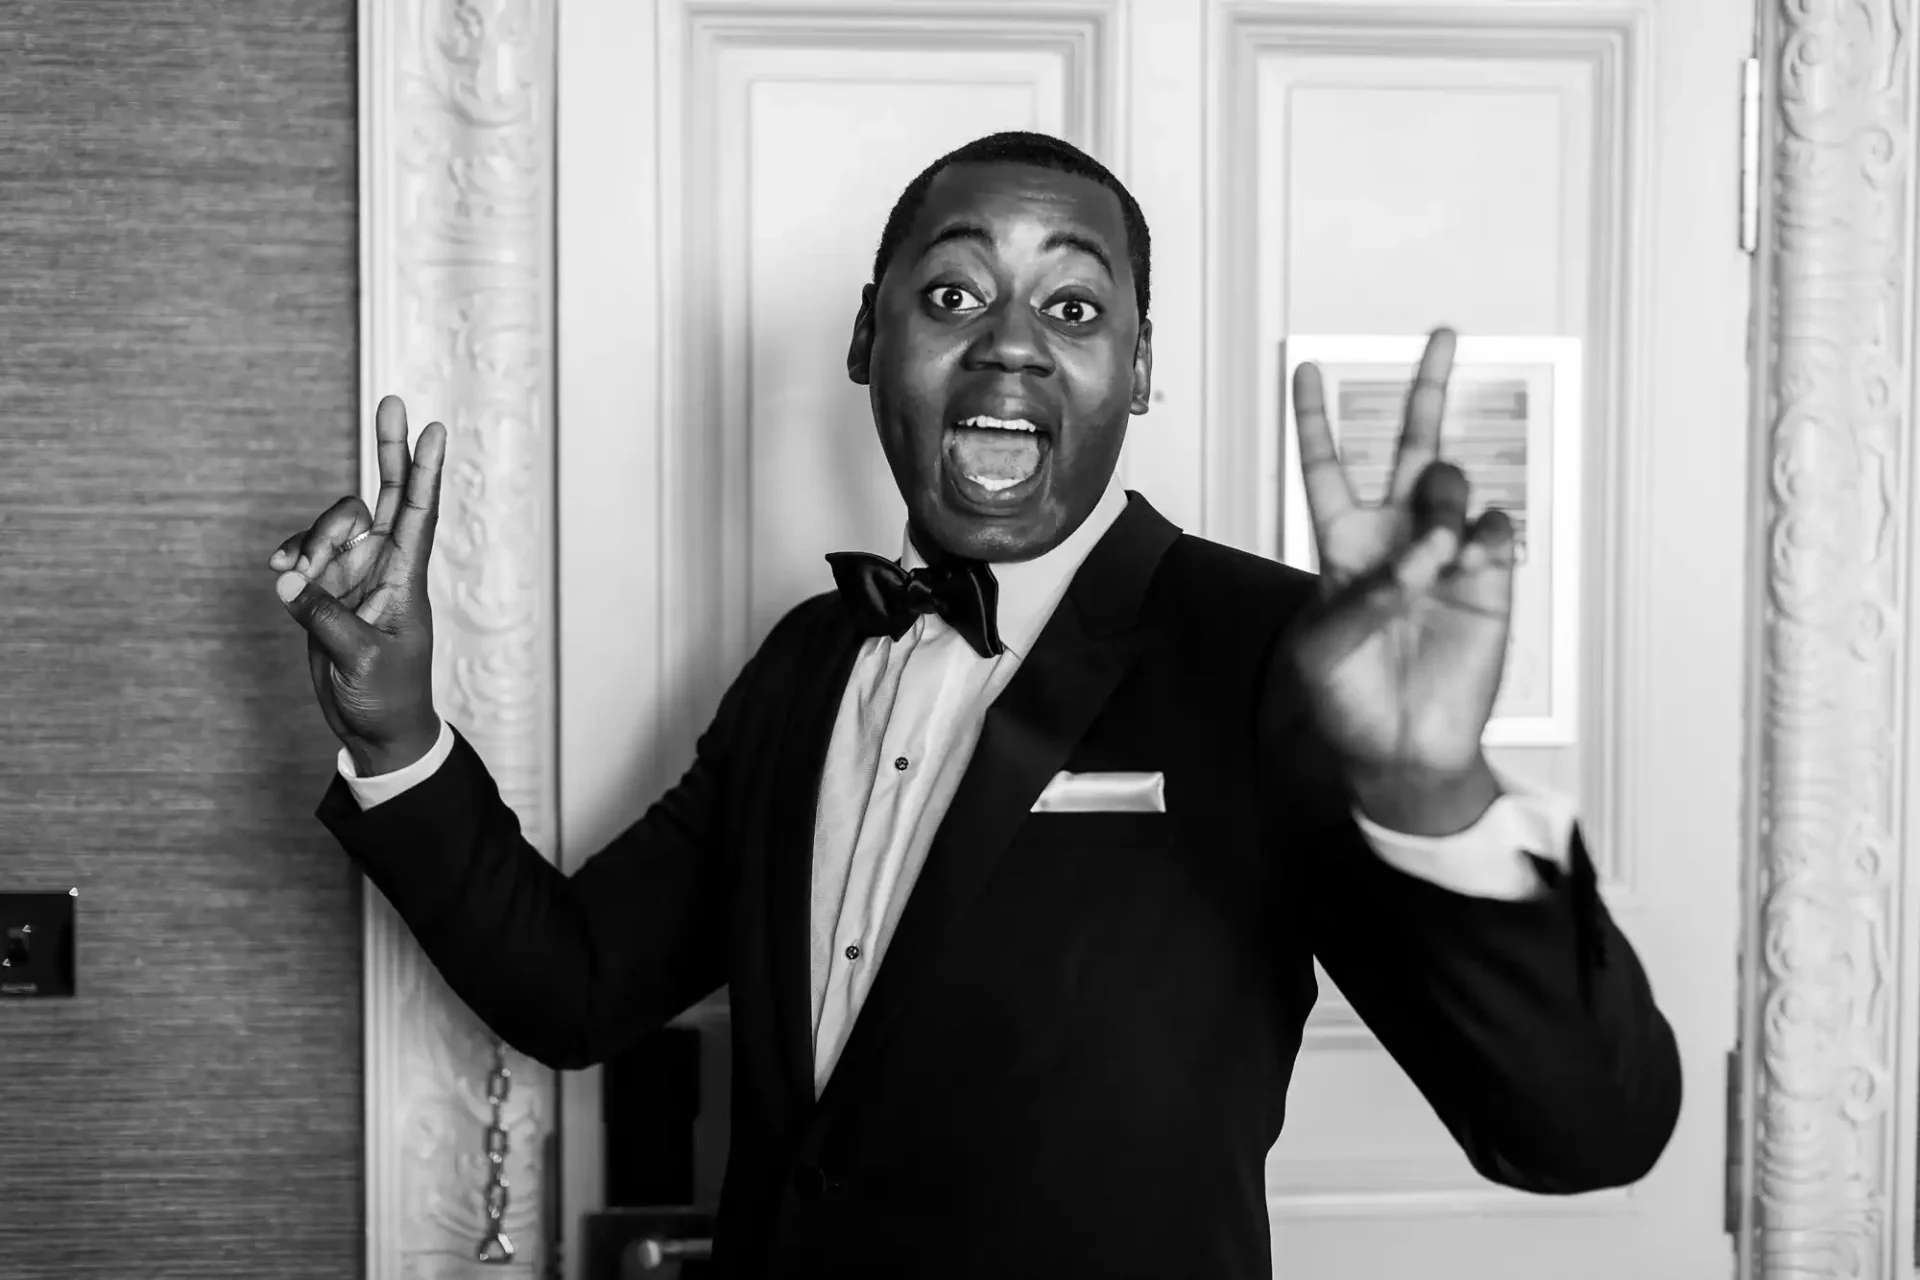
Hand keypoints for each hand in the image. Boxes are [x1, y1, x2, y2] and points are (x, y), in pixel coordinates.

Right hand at [268, 395, 447, 775]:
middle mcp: (383, 566)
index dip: (425, 471)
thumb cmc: (387, 696)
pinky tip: (282, 571)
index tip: (434, 429)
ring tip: (299, 576)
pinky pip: (302, 556)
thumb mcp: (361, 658)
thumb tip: (288, 578)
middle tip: (393, 402)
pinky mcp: (325, 591)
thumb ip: (323, 615)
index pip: (419, 513)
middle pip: (385, 494)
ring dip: (311, 540)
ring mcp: (354, 575)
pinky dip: (291, 557)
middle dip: (389, 449)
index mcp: (407, 577)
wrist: (375, 730)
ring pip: (331, 526)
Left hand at [1285, 328, 1513, 833]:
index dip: (1316, 419)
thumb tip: (1414, 563)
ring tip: (1435, 555)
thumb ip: (1358, 599)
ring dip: (1441, 505)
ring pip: (1452, 484)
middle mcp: (1395, 537)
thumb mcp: (1321, 650)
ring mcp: (1445, 553)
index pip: (1326, 467)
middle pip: (1411, 445)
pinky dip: (1483, 536)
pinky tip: (1468, 562)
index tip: (1306, 369)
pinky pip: (1497, 528)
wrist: (1403, 749)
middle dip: (1428, 389)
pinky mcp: (1490, 578)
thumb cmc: (1347, 702)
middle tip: (1444, 335)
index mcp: (1342, 545)